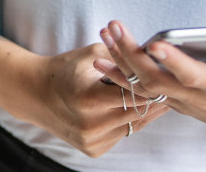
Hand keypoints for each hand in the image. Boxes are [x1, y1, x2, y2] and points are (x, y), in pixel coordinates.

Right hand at [10, 42, 169, 157]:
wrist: (35, 93)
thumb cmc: (64, 69)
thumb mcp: (91, 54)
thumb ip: (122, 56)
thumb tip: (152, 57)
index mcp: (88, 99)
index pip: (134, 94)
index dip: (151, 85)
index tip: (166, 77)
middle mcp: (90, 125)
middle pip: (137, 113)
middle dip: (154, 99)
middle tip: (169, 87)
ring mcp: (91, 141)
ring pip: (133, 126)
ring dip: (145, 112)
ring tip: (159, 97)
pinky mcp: (93, 150)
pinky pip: (122, 135)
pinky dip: (129, 122)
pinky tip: (136, 108)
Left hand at [96, 20, 205, 145]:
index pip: (192, 75)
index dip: (174, 61)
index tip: (154, 43)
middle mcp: (198, 97)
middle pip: (157, 79)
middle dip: (132, 54)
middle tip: (113, 27)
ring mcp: (185, 101)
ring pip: (146, 86)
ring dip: (121, 63)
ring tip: (102, 35)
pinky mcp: (180, 100)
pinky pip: (145, 92)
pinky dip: (124, 77)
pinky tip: (104, 60)